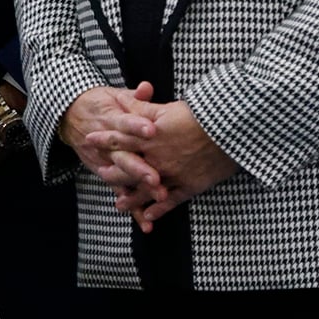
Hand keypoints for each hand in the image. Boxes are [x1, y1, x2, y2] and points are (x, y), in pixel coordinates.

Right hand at [61, 82, 166, 202]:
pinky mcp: (104, 173)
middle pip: (124, 156)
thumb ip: (134, 96)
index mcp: (110, 119)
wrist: (67, 115)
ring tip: (159, 199)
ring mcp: (104, 160)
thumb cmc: (100, 104)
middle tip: (156, 178)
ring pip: (122, 177)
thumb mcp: (114, 95)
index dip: (137, 126)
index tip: (152, 131)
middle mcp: (106, 143)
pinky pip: (120, 192)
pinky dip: (132, 209)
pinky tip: (146, 223)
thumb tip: (148, 87)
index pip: (124, 122)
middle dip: (140, 168)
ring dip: (139, 189)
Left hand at [112, 102, 237, 230]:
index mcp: (151, 135)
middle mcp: (158, 156)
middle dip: (113, 172)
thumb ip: (142, 108)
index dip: (104, 138)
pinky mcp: (190, 185)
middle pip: (129, 167)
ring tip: (118, 205)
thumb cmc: (201, 114)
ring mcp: (173, 173)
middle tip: (100, 175)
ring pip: (146, 188)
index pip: (121, 137)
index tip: (89, 139)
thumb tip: (121, 101)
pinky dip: (158, 209)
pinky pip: (171, 201)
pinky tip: (147, 216)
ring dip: (131, 197)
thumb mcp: (167, 107)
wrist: (229, 130)